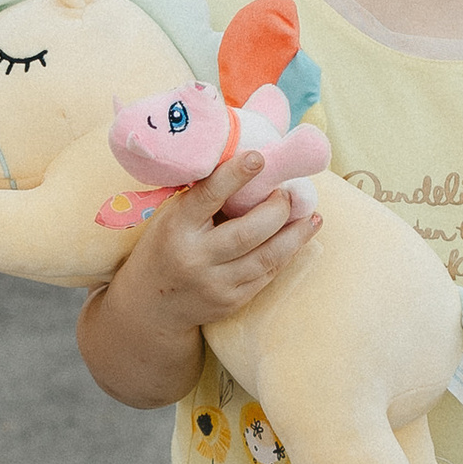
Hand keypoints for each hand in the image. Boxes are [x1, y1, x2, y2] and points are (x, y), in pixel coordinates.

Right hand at [127, 151, 315, 338]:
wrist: (150, 305)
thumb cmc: (164, 248)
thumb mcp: (171, 217)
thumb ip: (203, 197)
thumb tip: (249, 165)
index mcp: (176, 228)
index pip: (208, 196)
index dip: (235, 175)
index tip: (259, 158)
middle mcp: (195, 258)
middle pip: (249, 231)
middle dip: (278, 208)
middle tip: (290, 193)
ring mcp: (215, 284)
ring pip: (267, 257)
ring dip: (295, 234)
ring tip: (312, 216)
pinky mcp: (231, 301)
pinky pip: (267, 275)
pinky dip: (287, 254)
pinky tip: (298, 239)